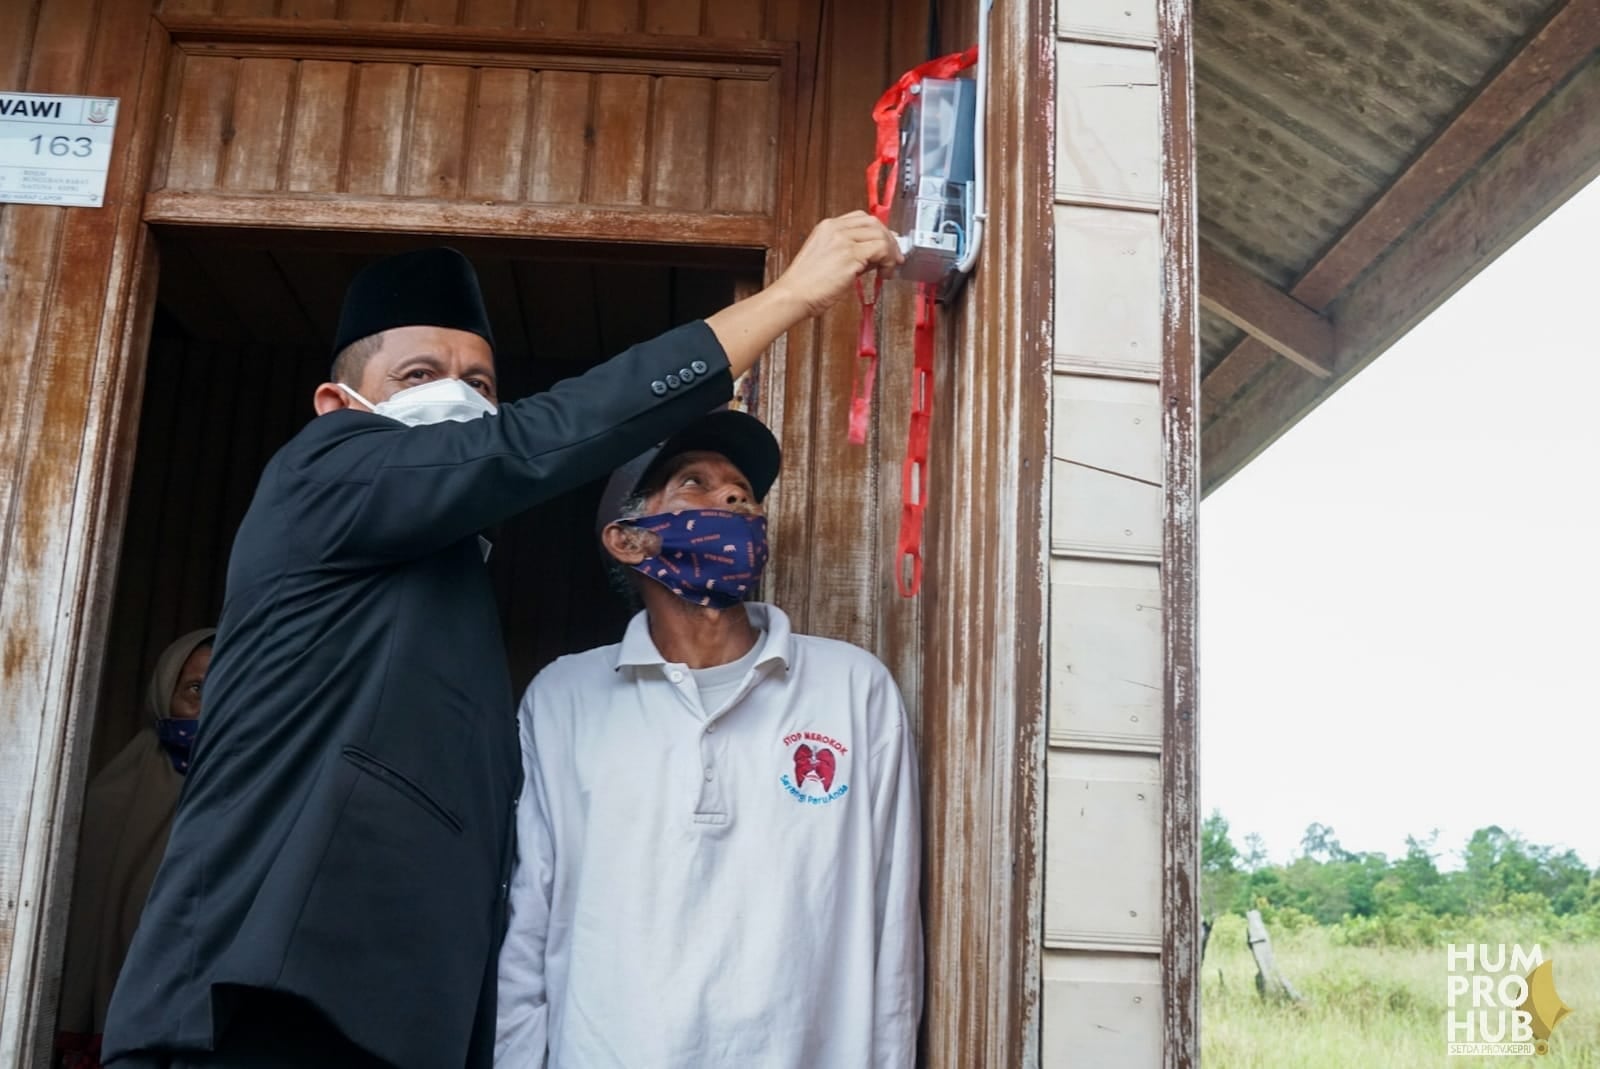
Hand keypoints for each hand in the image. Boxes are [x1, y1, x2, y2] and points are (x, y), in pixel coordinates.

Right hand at [772, 212, 903, 318]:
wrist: (793, 295)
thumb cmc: (806, 286)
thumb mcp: (827, 261)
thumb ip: (851, 254)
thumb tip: (874, 257)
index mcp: (827, 227)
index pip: (861, 218)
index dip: (878, 230)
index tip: (886, 243)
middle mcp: (835, 229)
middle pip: (873, 223)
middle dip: (889, 239)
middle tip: (894, 256)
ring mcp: (842, 239)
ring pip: (880, 234)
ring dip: (891, 251)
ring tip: (889, 268)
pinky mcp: (850, 254)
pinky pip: (880, 249)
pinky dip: (888, 260)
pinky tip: (884, 273)